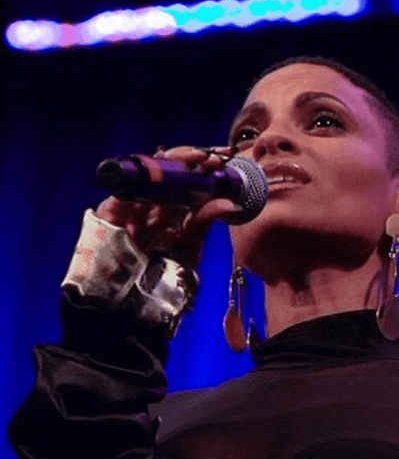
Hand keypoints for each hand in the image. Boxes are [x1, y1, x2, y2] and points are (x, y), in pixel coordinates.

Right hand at [95, 145, 239, 267]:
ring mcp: (129, 207)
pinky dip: (141, 179)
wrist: (139, 300)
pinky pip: (123, 190)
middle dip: (186, 160)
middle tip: (207, 158)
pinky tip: (160, 171)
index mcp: (168, 210)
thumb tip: (229, 203)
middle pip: (164, 172)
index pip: (182, 181)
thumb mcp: (189, 245)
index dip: (198, 169)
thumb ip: (203, 221)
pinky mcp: (110, 213)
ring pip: (146, 175)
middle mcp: (149, 204)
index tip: (219, 162)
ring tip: (190, 159)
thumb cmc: (163, 276)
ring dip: (168, 164)